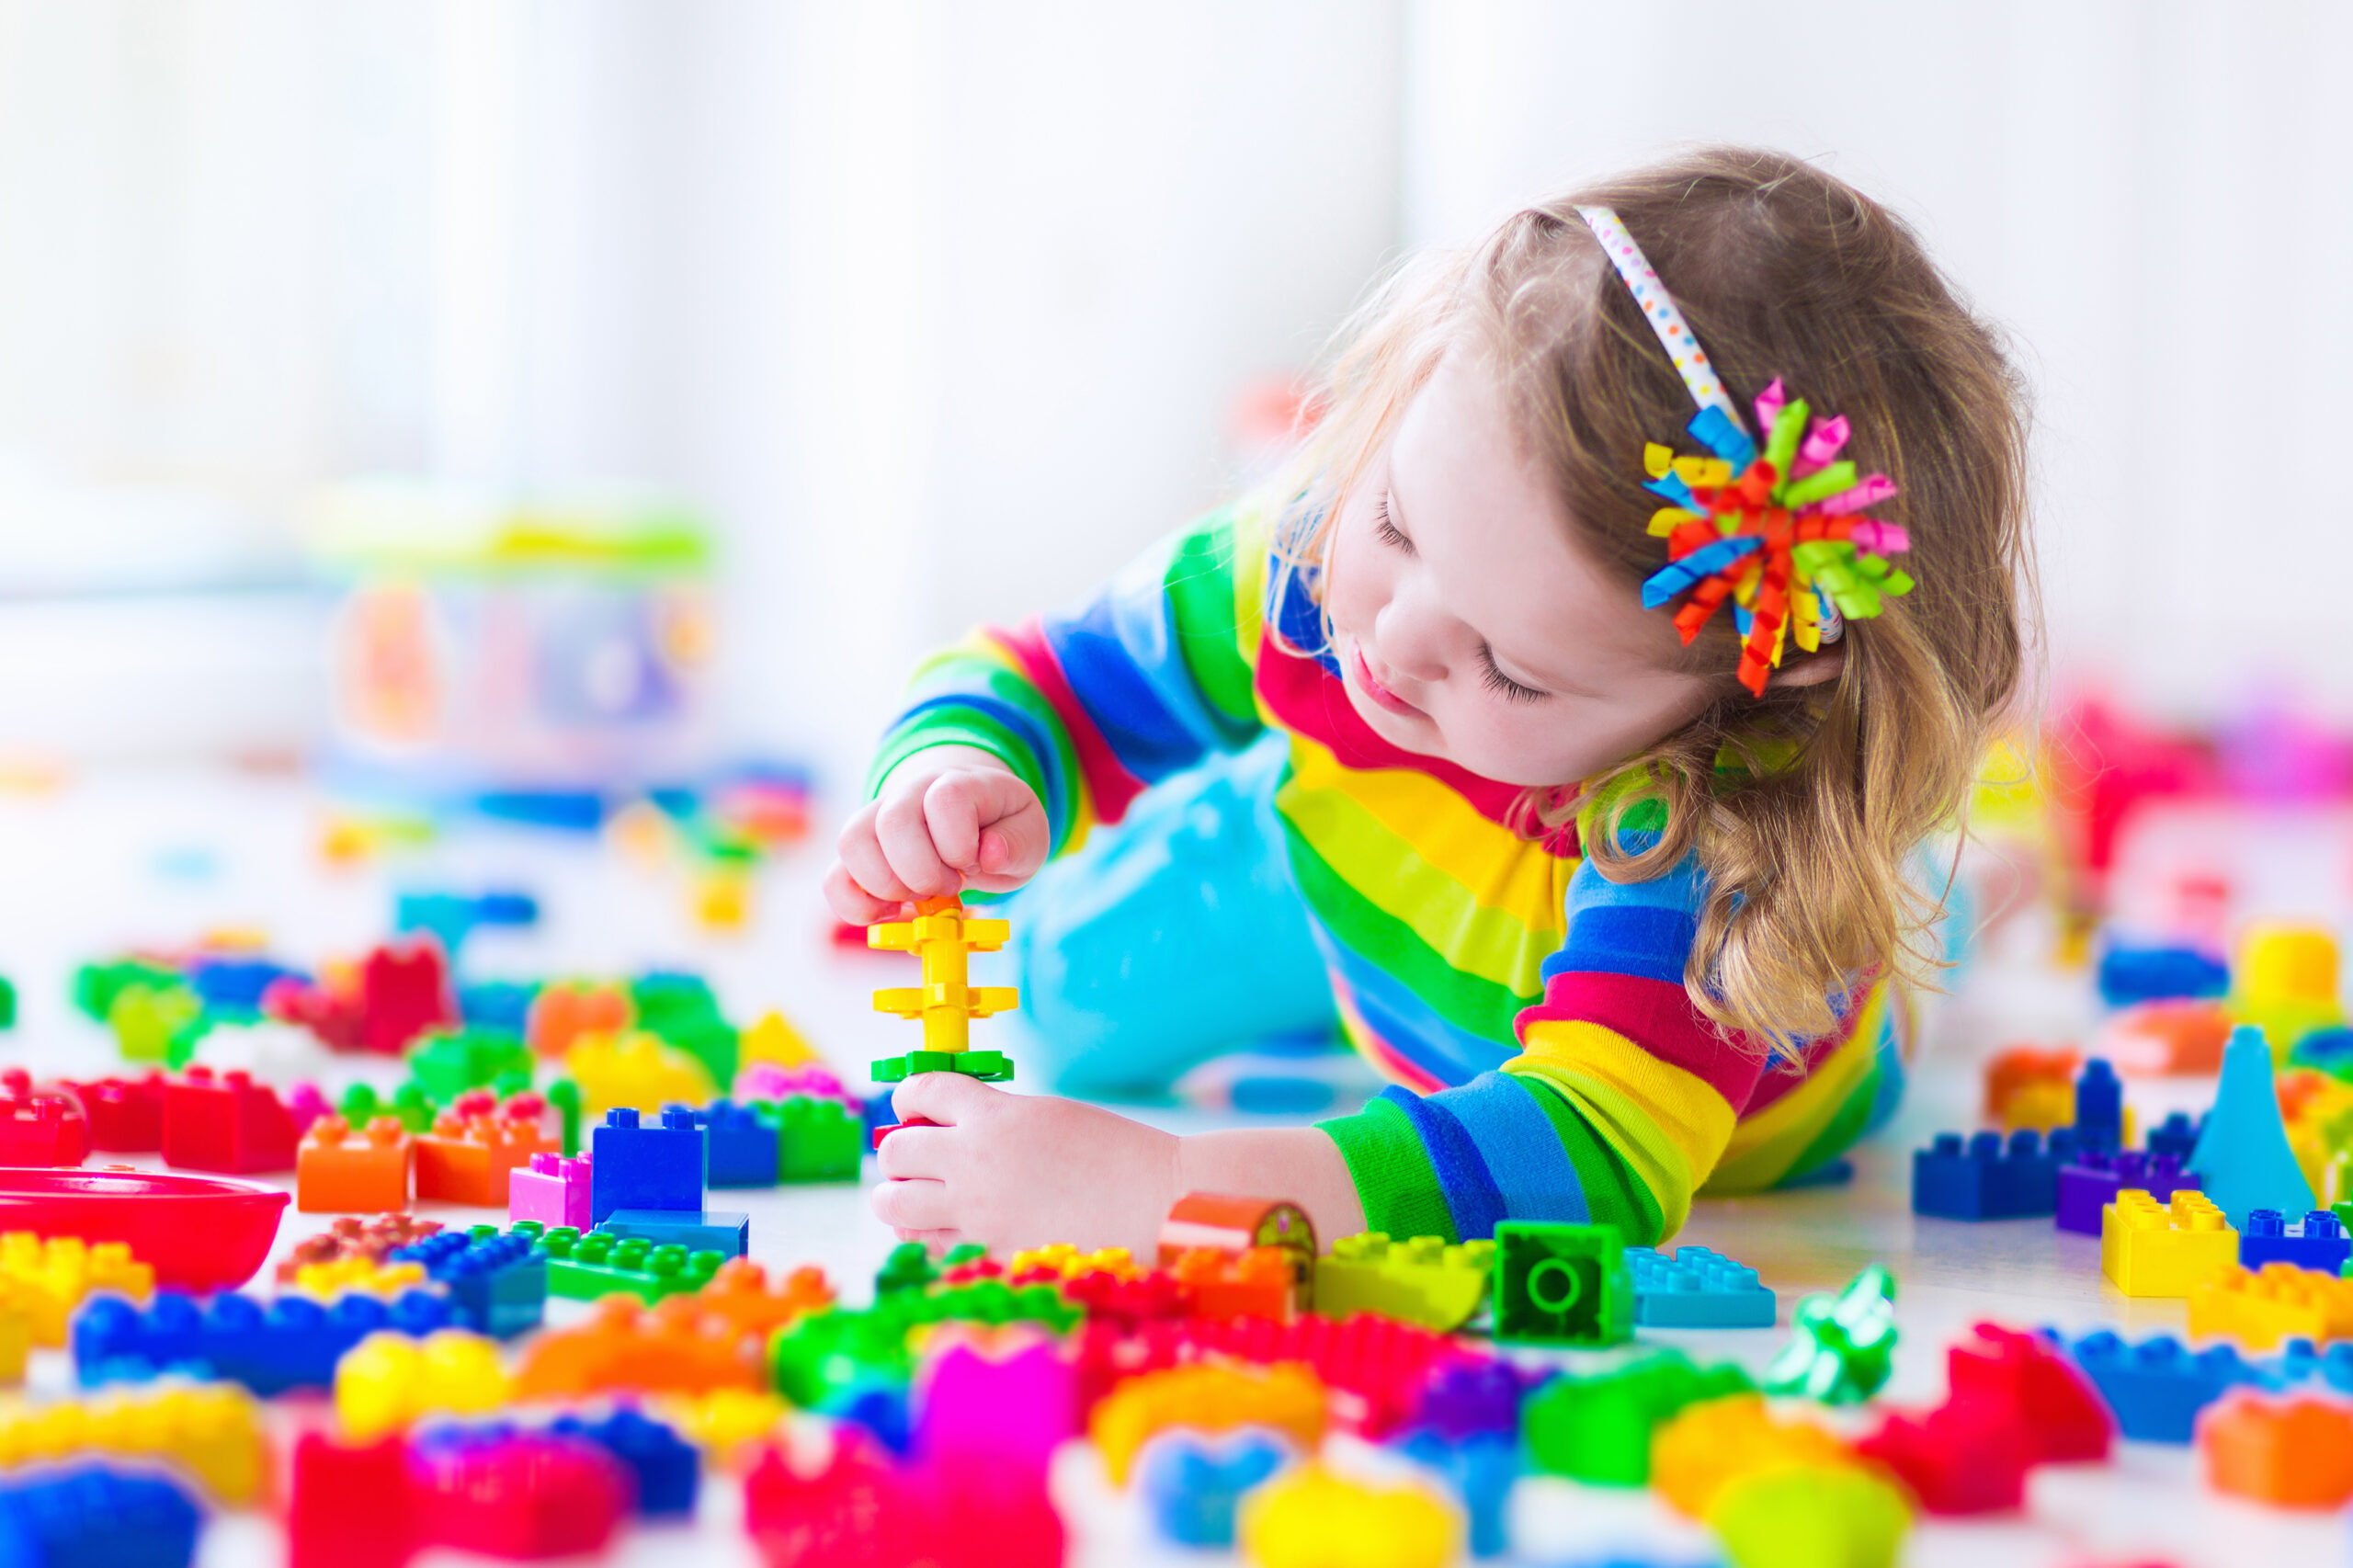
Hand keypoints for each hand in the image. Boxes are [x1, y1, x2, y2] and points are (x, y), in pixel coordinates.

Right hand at [825, 746, 1050, 924]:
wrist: (971, 817)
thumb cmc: (999, 828)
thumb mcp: (1029, 834)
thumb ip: (1017, 842)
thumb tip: (987, 854)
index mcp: (958, 782)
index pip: (944, 800)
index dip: (960, 845)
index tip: (974, 862)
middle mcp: (909, 793)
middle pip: (893, 822)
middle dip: (924, 872)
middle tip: (949, 886)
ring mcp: (876, 819)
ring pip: (852, 843)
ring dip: (888, 887)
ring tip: (918, 896)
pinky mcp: (858, 855)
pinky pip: (834, 879)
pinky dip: (857, 907)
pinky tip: (889, 912)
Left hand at [870, 1074, 1181, 1256]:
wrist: (1158, 1204)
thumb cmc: (1114, 1154)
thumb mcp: (1047, 1115)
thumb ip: (993, 1120)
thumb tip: (947, 1130)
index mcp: (993, 1116)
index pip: (920, 1092)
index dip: (910, 1098)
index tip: (916, 1109)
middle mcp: (974, 1163)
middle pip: (893, 1154)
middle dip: (898, 1155)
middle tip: (917, 1160)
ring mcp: (977, 1215)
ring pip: (895, 1208)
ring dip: (901, 1199)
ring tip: (921, 1200)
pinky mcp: (988, 1256)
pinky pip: (930, 1248)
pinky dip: (931, 1238)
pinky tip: (953, 1230)